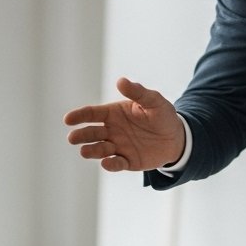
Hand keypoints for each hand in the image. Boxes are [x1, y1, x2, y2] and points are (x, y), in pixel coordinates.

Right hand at [63, 77, 184, 171]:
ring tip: (84, 151)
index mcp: (113, 113)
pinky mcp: (127, 161)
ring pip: (100, 149)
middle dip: (81, 135)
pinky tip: (106, 163)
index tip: (68, 119)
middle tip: (72, 138)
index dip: (79, 116)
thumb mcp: (153, 100)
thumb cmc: (162, 115)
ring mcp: (118, 147)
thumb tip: (120, 81)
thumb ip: (137, 92)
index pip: (92, 114)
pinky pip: (116, 164)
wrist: (177, 137)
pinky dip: (110, 164)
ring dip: (92, 150)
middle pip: (92, 133)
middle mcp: (112, 131)